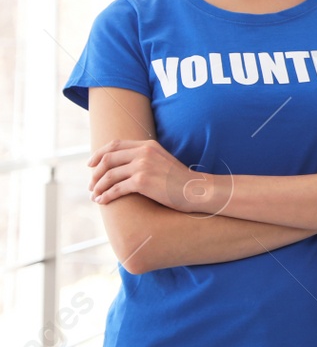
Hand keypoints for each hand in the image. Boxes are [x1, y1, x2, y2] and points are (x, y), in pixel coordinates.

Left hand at [88, 139, 216, 211]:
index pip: (115, 144)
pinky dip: (105, 196)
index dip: (98, 154)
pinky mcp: (142, 181)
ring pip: (109, 175)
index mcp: (148, 145)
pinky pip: (116, 189)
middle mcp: (144, 152)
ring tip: (95, 196)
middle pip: (107, 159)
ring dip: (98, 187)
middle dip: (95, 173)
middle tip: (91, 185)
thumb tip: (124, 165)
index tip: (91, 165)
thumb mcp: (162, 161)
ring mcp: (143, 166)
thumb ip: (145, 158)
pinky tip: (102, 201)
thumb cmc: (179, 180)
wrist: (196, 190)